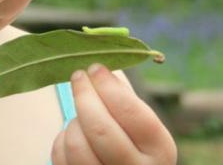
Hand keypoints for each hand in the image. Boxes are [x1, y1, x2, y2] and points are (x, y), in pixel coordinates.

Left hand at [51, 64, 176, 164]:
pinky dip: (63, 140)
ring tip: (81, 114)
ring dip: (74, 122)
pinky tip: (74, 134)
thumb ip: (125, 99)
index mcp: (160, 149)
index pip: (131, 113)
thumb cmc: (133, 141)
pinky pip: (61, 158)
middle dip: (85, 96)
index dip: (108, 87)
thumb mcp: (141, 125)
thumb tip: (100, 71)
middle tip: (78, 76)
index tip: (94, 68)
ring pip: (77, 145)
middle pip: (100, 129)